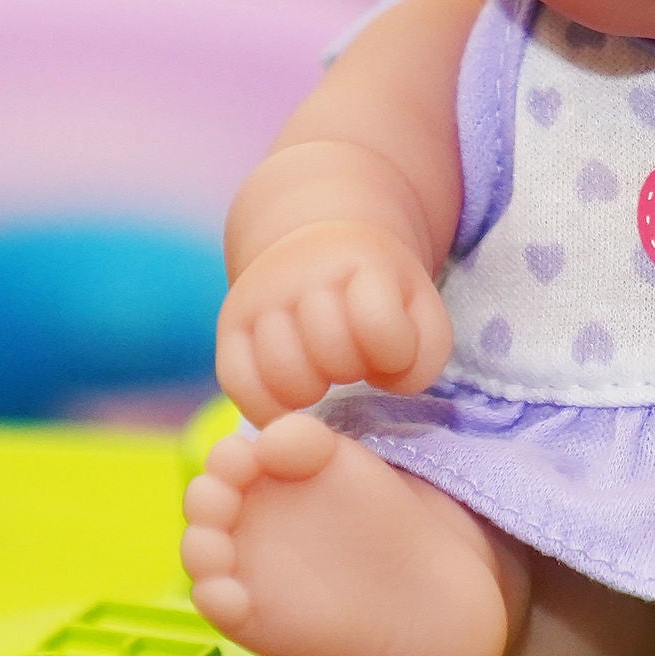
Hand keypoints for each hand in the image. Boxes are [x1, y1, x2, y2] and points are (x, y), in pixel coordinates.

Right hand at [215, 221, 449, 419]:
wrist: (317, 248)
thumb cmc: (377, 291)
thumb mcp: (419, 307)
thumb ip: (425, 353)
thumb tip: (386, 383)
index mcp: (359, 259)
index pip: (379, 328)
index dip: (395, 353)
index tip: (391, 345)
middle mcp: (301, 274)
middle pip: (333, 357)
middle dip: (352, 368)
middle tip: (352, 355)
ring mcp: (259, 300)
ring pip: (287, 378)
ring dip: (313, 390)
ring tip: (321, 371)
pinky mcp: (228, 328)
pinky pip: (241, 389)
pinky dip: (270, 407)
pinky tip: (291, 395)